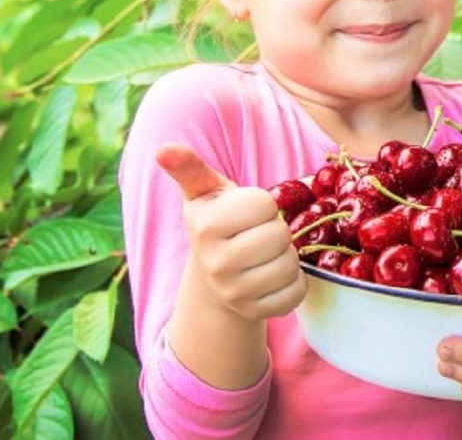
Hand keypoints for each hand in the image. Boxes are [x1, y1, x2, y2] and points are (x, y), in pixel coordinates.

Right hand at [156, 142, 307, 320]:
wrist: (212, 277)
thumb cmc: (218, 222)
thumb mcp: (206, 193)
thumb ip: (191, 169)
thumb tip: (164, 149)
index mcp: (205, 226)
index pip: (264, 204)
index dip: (263, 204)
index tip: (248, 212)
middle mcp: (215, 263)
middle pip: (280, 235)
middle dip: (277, 229)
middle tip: (258, 233)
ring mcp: (234, 293)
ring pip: (291, 264)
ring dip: (287, 255)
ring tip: (265, 253)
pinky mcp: (254, 313)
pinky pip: (296, 292)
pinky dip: (294, 282)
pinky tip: (272, 277)